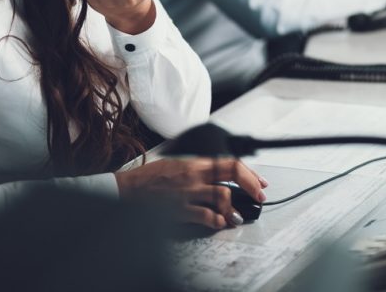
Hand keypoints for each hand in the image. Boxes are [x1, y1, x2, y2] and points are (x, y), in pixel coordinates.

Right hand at [115, 157, 268, 229]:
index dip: (249, 173)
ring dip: (234, 209)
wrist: (127, 189)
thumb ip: (199, 169)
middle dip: (251, 186)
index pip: (230, 162)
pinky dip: (217, 221)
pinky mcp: (180, 209)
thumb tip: (220, 176)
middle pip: (232, 174)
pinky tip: (220, 223)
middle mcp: (194, 175)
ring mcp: (187, 192)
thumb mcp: (177, 165)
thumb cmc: (149, 178)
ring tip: (236, 217)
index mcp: (195, 163)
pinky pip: (206, 216)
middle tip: (259, 196)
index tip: (259, 182)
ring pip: (222, 196)